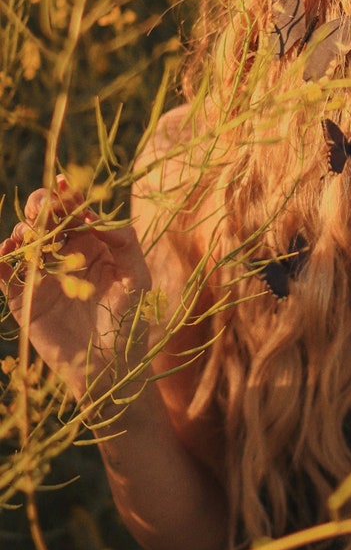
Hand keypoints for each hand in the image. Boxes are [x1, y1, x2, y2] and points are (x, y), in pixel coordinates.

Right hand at [0, 176, 153, 405]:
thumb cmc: (129, 321)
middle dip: (40, 206)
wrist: (109, 366)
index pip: (75, 212)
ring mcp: (42, 276)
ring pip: (24, 242)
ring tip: (30, 236)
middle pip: (45, 220)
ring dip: (22, 231)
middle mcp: (65, 255)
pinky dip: (0, 260)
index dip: (68, 194)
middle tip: (42, 209)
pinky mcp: (24, 300)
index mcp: (92, 245)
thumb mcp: (137, 278)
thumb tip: (97, 217)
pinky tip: (5, 254)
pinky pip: (5, 275)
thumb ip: (125, 243)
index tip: (63, 182)